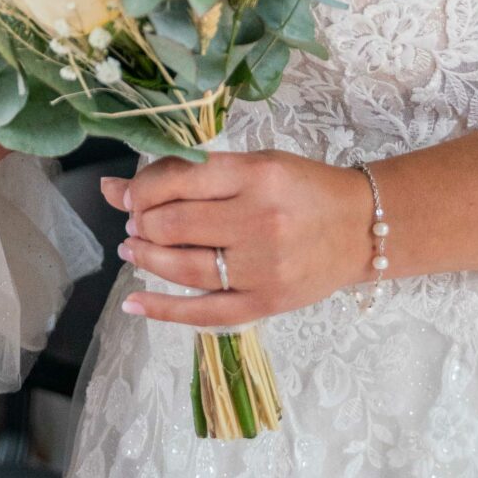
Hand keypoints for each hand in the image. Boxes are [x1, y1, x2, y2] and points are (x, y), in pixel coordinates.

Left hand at [101, 149, 373, 324]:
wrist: (362, 228)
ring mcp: (262, 268)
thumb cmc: (305, 188)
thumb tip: (115, 189)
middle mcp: (258, 220)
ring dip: (145, 256)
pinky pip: (203, 312)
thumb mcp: (257, 164)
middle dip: (141, 223)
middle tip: (136, 222)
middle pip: (173, 224)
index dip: (140, 189)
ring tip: (133, 248)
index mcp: (256, 175)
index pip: (177, 180)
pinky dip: (162, 309)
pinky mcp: (265, 304)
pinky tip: (133, 301)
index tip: (131, 194)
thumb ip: (192, 173)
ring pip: (182, 267)